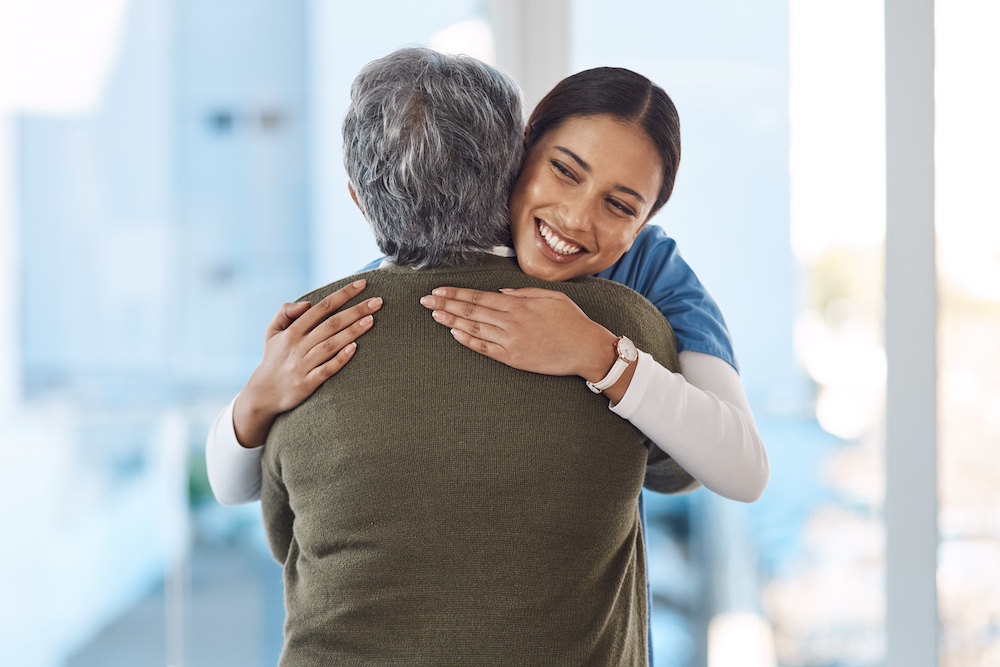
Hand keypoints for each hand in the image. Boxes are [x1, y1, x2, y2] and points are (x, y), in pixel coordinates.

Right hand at [234, 279, 382, 447]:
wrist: (263, 393)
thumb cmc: (274, 358)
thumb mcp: (272, 331)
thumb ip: (286, 312)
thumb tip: (307, 303)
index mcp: (293, 331)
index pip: (322, 307)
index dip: (343, 295)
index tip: (362, 284)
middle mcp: (299, 345)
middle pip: (331, 323)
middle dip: (356, 311)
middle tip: (378, 301)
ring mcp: (304, 364)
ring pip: (331, 344)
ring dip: (352, 331)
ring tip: (372, 320)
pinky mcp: (308, 383)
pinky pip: (326, 369)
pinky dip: (340, 359)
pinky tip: (354, 348)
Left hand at [419, 286, 619, 381]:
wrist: (586, 348)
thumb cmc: (572, 321)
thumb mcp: (551, 297)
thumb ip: (524, 292)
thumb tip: (500, 292)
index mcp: (518, 304)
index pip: (479, 297)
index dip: (456, 293)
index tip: (439, 290)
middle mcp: (510, 321)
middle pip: (471, 310)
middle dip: (446, 303)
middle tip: (425, 300)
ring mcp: (510, 340)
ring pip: (474, 328)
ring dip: (452, 320)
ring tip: (434, 314)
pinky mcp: (513, 357)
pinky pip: (485, 348)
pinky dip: (469, 340)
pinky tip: (454, 333)